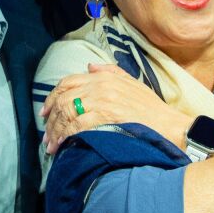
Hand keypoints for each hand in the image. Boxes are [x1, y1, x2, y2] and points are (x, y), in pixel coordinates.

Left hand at [40, 63, 190, 154]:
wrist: (168, 125)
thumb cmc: (151, 109)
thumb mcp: (132, 82)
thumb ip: (110, 71)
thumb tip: (89, 66)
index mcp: (104, 76)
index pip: (68, 82)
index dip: (52, 97)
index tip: (45, 112)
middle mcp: (100, 84)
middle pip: (63, 98)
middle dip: (51, 118)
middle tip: (46, 134)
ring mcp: (102, 100)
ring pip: (67, 112)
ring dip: (55, 130)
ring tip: (51, 145)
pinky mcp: (104, 116)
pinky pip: (76, 125)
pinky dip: (66, 136)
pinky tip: (62, 146)